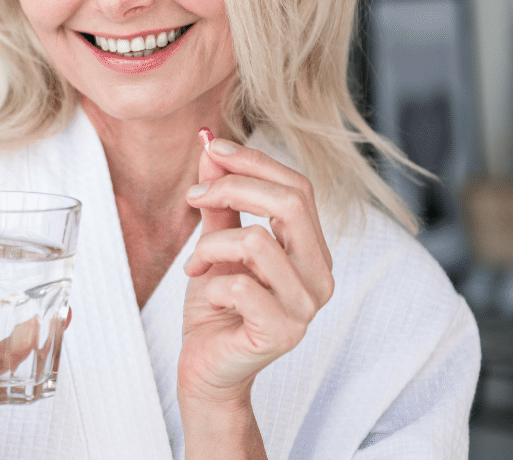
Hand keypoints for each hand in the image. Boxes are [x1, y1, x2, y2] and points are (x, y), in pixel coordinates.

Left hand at [178, 131, 333, 405]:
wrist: (208, 368)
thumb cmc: (217, 306)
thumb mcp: (216, 244)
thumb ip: (220, 200)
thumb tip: (211, 144)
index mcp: (312, 249)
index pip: (297, 187)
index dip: (253, 160)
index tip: (211, 148)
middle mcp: (320, 275)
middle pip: (289, 203)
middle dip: (231, 188)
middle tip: (192, 199)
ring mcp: (305, 307)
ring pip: (257, 242)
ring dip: (209, 245)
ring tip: (195, 264)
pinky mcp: (282, 333)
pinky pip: (241, 286)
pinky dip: (213, 283)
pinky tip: (209, 296)